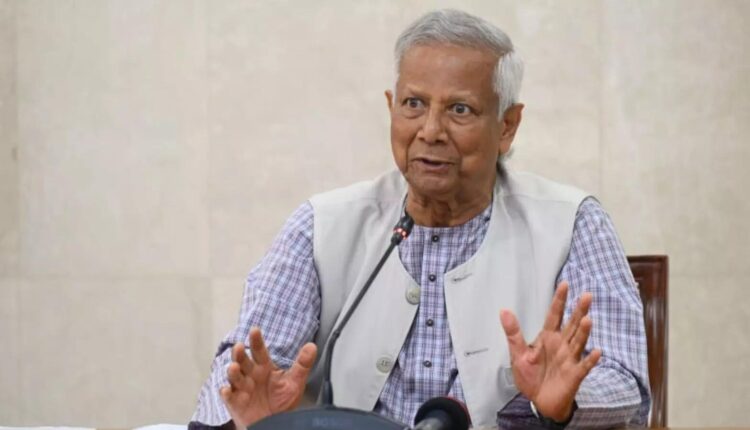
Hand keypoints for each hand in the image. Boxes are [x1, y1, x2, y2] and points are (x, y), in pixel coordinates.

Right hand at [220, 327, 317, 428]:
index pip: (259, 351)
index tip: (255, 330)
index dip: (256, 341)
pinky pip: (229, 397)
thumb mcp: (295, 382)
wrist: (276, 423)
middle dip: (240, 354)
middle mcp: (251, 375)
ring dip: (233, 372)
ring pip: (235, 377)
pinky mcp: (236, 403)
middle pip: (243, 361)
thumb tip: (312, 346)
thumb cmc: (282, 401)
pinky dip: (227, 393)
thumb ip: (302, 364)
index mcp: (264, 367)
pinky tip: (226, 390)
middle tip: (240, 346)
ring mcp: (242, 388)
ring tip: (234, 367)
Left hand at [499, 281, 600, 421]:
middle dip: (578, 311)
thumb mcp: (518, 354)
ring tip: (588, 319)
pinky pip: (584, 366)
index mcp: (548, 338)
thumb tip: (503, 310)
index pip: (554, 315)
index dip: (559, 301)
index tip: (564, 284)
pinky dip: (590, 360)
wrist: (539, 401)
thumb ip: (513, 333)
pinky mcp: (574, 375)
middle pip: (571, 325)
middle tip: (586, 295)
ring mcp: (569, 359)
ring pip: (578, 342)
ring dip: (584, 332)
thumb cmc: (530, 376)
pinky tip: (597, 351)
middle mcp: (561, 345)